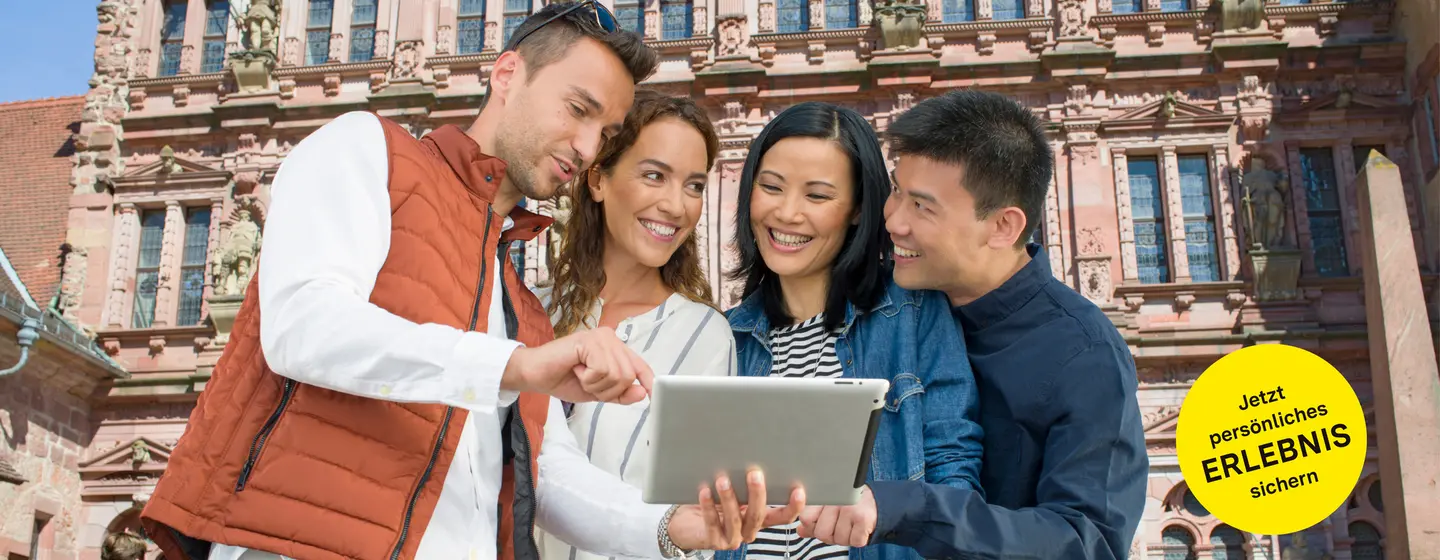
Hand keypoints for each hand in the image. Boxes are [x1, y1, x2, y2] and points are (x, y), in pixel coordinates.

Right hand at [501, 327, 652, 403]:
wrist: (536, 375)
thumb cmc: (564, 379)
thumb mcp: (598, 392)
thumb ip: (620, 393)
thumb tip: (642, 393)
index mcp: (615, 348)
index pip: (640, 366)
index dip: (648, 382)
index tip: (654, 396)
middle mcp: (611, 338)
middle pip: (629, 376)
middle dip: (608, 390)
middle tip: (588, 382)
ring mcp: (601, 337)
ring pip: (617, 375)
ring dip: (596, 385)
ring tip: (581, 374)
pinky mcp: (589, 340)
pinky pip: (602, 370)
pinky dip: (588, 378)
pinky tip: (576, 368)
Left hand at [667, 469, 807, 550]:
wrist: (685, 522)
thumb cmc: (713, 502)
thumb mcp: (733, 490)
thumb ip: (743, 482)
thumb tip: (753, 453)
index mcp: (759, 519)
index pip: (782, 516)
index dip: (793, 506)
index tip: (798, 490)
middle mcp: (748, 531)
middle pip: (758, 516)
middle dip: (757, 494)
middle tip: (754, 474)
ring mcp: (731, 539)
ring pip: (735, 519)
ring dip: (729, 498)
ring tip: (723, 480)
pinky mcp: (713, 541)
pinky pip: (712, 523)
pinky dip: (708, 506)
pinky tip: (704, 491)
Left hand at [796, 485, 875, 547]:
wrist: (876, 502)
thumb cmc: (848, 506)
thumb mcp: (828, 508)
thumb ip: (812, 520)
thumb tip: (800, 531)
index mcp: (824, 495)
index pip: (806, 518)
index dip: (812, 524)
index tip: (821, 520)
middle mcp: (836, 500)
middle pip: (821, 533)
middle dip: (830, 534)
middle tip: (838, 524)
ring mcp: (850, 509)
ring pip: (838, 539)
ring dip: (845, 537)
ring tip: (849, 525)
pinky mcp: (863, 519)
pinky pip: (853, 541)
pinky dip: (856, 539)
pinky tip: (858, 528)